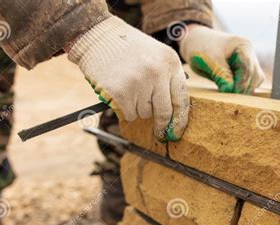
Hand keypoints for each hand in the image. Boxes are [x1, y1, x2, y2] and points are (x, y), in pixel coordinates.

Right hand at [67, 16, 188, 141]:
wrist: (97, 35)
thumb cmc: (127, 49)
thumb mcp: (156, 55)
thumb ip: (168, 79)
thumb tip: (175, 115)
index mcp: (170, 62)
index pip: (182, 99)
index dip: (180, 120)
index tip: (177, 132)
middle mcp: (158, 72)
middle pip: (165, 112)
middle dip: (162, 125)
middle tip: (160, 133)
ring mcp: (140, 82)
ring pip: (145, 113)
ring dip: (138, 109)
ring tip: (129, 89)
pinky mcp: (122, 92)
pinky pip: (130, 114)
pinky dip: (124, 110)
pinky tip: (119, 93)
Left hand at [179, 24, 264, 93]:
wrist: (198, 44)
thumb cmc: (202, 49)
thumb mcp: (209, 61)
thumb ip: (220, 75)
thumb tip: (229, 90)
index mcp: (243, 46)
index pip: (247, 68)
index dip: (240, 83)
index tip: (231, 94)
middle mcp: (250, 53)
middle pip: (254, 76)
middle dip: (242, 88)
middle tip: (228, 99)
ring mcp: (250, 62)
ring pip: (255, 81)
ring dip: (243, 90)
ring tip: (228, 95)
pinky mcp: (247, 71)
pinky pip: (251, 83)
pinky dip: (242, 89)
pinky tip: (231, 92)